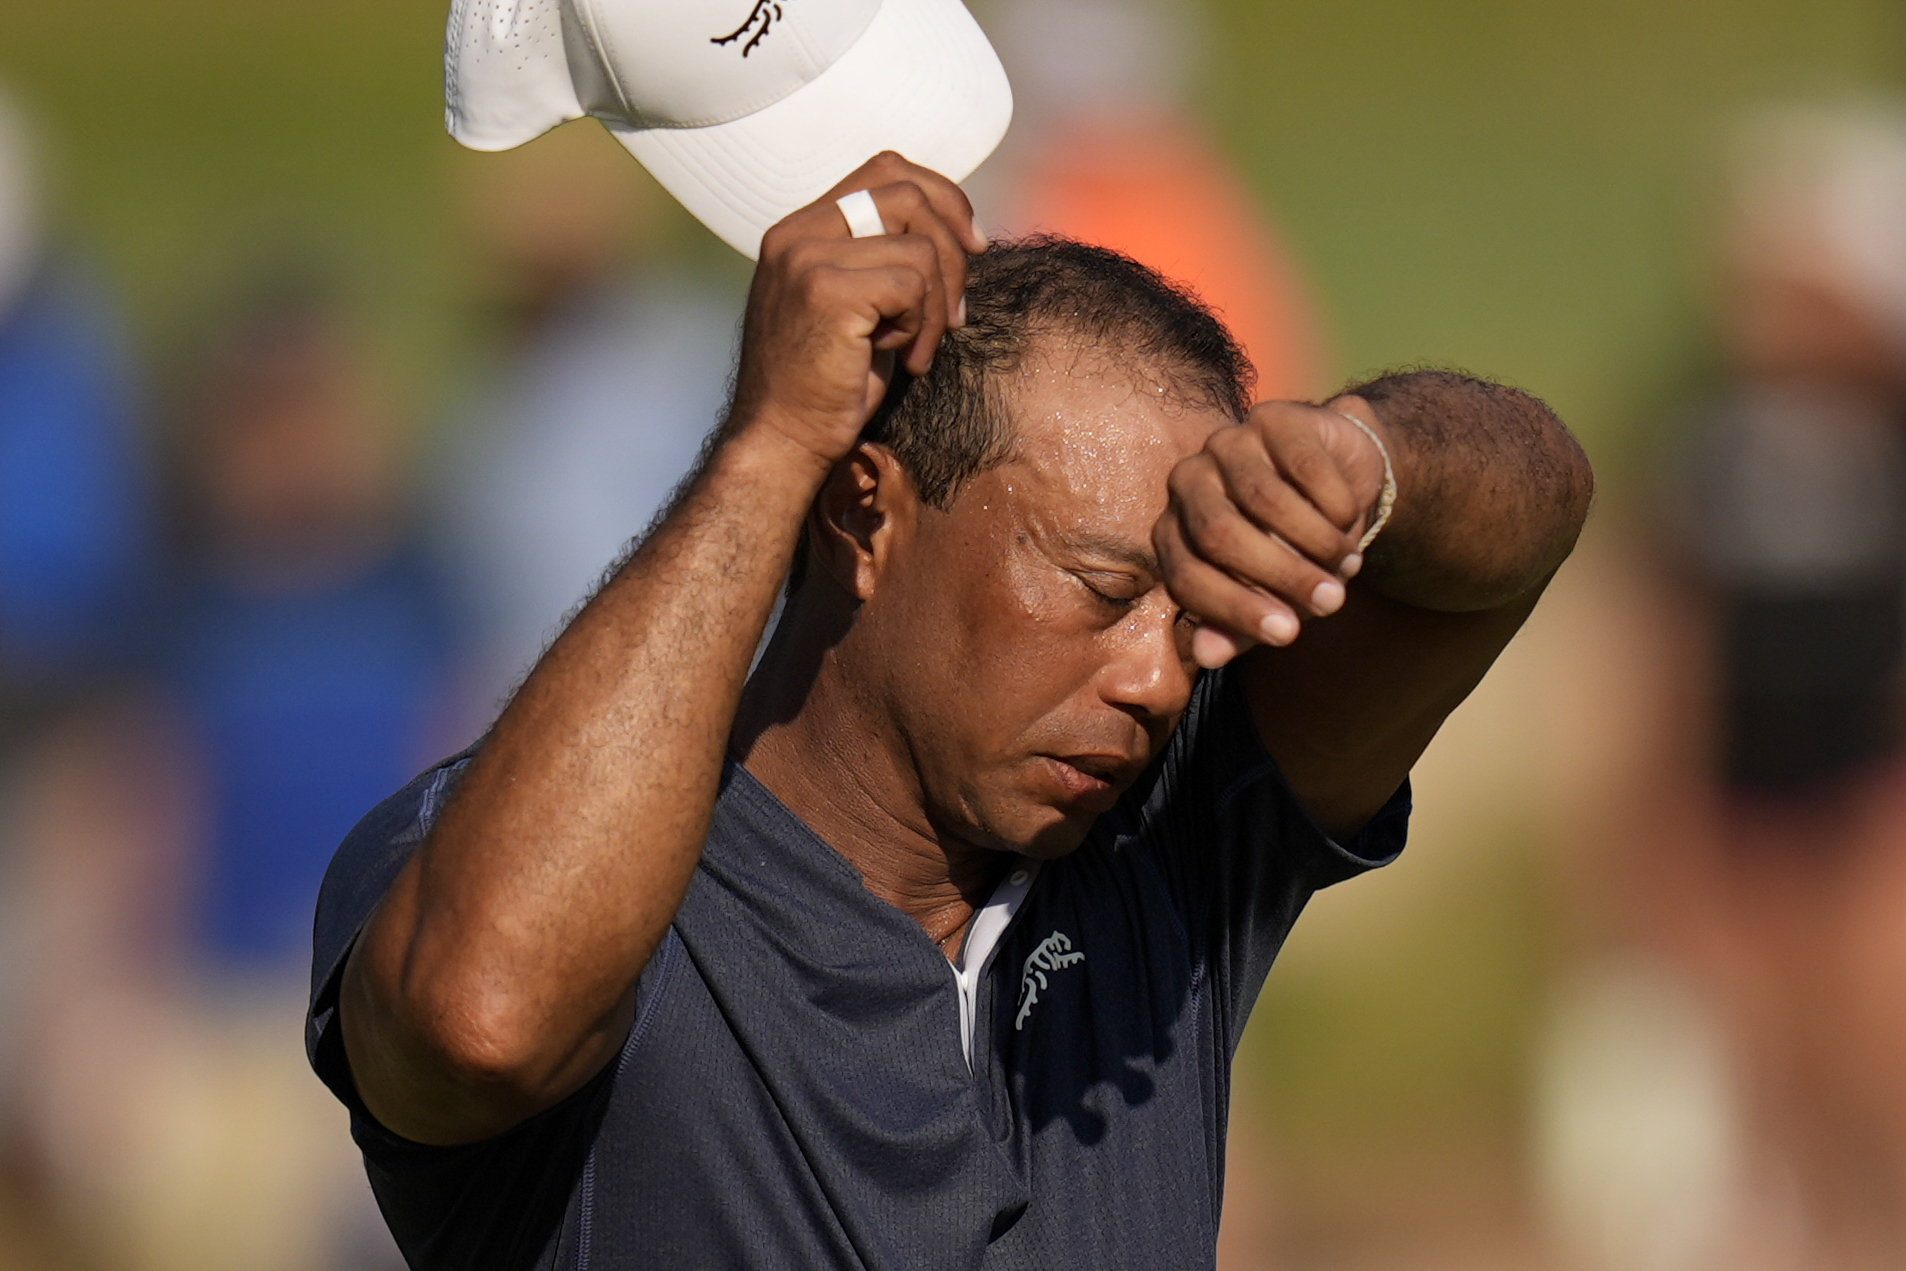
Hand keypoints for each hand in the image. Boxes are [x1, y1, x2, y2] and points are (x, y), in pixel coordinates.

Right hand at [727, 152, 987, 469]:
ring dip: (936, 305)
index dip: (942, 197)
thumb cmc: (830, 382)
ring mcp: (807, 257)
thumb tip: (960, 230)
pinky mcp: (825, 290)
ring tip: (915, 349)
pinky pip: (913, 286)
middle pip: (908, 196)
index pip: (886, 170)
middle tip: (955, 313)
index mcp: (802, 228)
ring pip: (919, 248)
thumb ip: (884, 255)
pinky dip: (923, 328)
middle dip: (953, 253)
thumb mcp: (857, 304)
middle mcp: (797, 232)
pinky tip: (904, 360)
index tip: (973, 243)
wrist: (784, 439)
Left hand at [1153, 398, 1390, 667]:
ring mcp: (1225, 444)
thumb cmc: (1294, 550)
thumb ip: (1237, 626)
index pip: (1187, 578)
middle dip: (1280, 576)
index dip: (1236, 610)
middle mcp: (1187, 484)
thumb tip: (1209, 657)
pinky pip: (1302, 465)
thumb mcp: (1270, 596)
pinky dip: (1333, 501)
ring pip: (1263, 499)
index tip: (1288, 634)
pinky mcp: (1269, 417)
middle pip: (1219, 535)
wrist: (1340, 482)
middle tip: (1331, 602)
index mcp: (1174, 534)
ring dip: (1315, 541)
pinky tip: (1350, 517)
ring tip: (1349, 564)